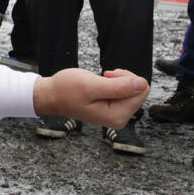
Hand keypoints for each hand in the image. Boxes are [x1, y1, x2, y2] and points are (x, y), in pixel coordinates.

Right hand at [33, 68, 148, 129]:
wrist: (50, 95)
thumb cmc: (65, 90)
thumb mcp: (91, 85)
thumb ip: (118, 87)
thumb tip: (143, 84)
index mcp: (116, 116)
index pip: (141, 91)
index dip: (126, 78)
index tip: (108, 76)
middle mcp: (118, 118)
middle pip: (139, 91)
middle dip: (123, 79)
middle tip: (104, 77)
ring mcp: (116, 114)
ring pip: (133, 91)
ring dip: (118, 80)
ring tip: (101, 80)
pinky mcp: (112, 109)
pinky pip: (125, 93)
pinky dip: (115, 83)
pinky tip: (101, 84)